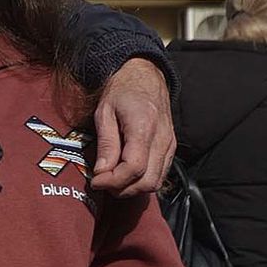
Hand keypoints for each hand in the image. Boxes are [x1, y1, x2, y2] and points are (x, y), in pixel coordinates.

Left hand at [91, 59, 173, 196]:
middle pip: (147, 181)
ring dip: (132, 188)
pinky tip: (126, 175)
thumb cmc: (122, 91)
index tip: (96, 181)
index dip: (113, 181)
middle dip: (122, 189)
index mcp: (144, 127)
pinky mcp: (170, 149)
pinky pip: (160, 175)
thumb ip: (106, 143)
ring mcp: (169, 145)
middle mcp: (162, 139)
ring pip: (155, 182)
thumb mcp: (105, 112)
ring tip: (112, 180)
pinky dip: (142, 181)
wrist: (145, 76)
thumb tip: (102, 172)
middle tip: (102, 183)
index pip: (134, 168)